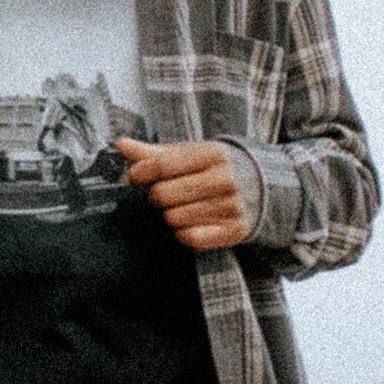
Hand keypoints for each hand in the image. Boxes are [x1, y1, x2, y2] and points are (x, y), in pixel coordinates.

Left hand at [116, 136, 252, 249]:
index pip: (162, 165)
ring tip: (185, 204)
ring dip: (171, 213)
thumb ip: (153, 153)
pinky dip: (184, 232)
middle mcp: (225, 179)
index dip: (140, 172)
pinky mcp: (233, 231)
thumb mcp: (189, 154)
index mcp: (214, 154)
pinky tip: (193, 220)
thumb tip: (121, 145)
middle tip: (168, 191)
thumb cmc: (215, 168)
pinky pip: (188, 238)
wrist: (262, 186)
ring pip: (172, 218)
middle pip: (162, 194)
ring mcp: (231, 207)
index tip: (136, 176)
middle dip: (157, 194)